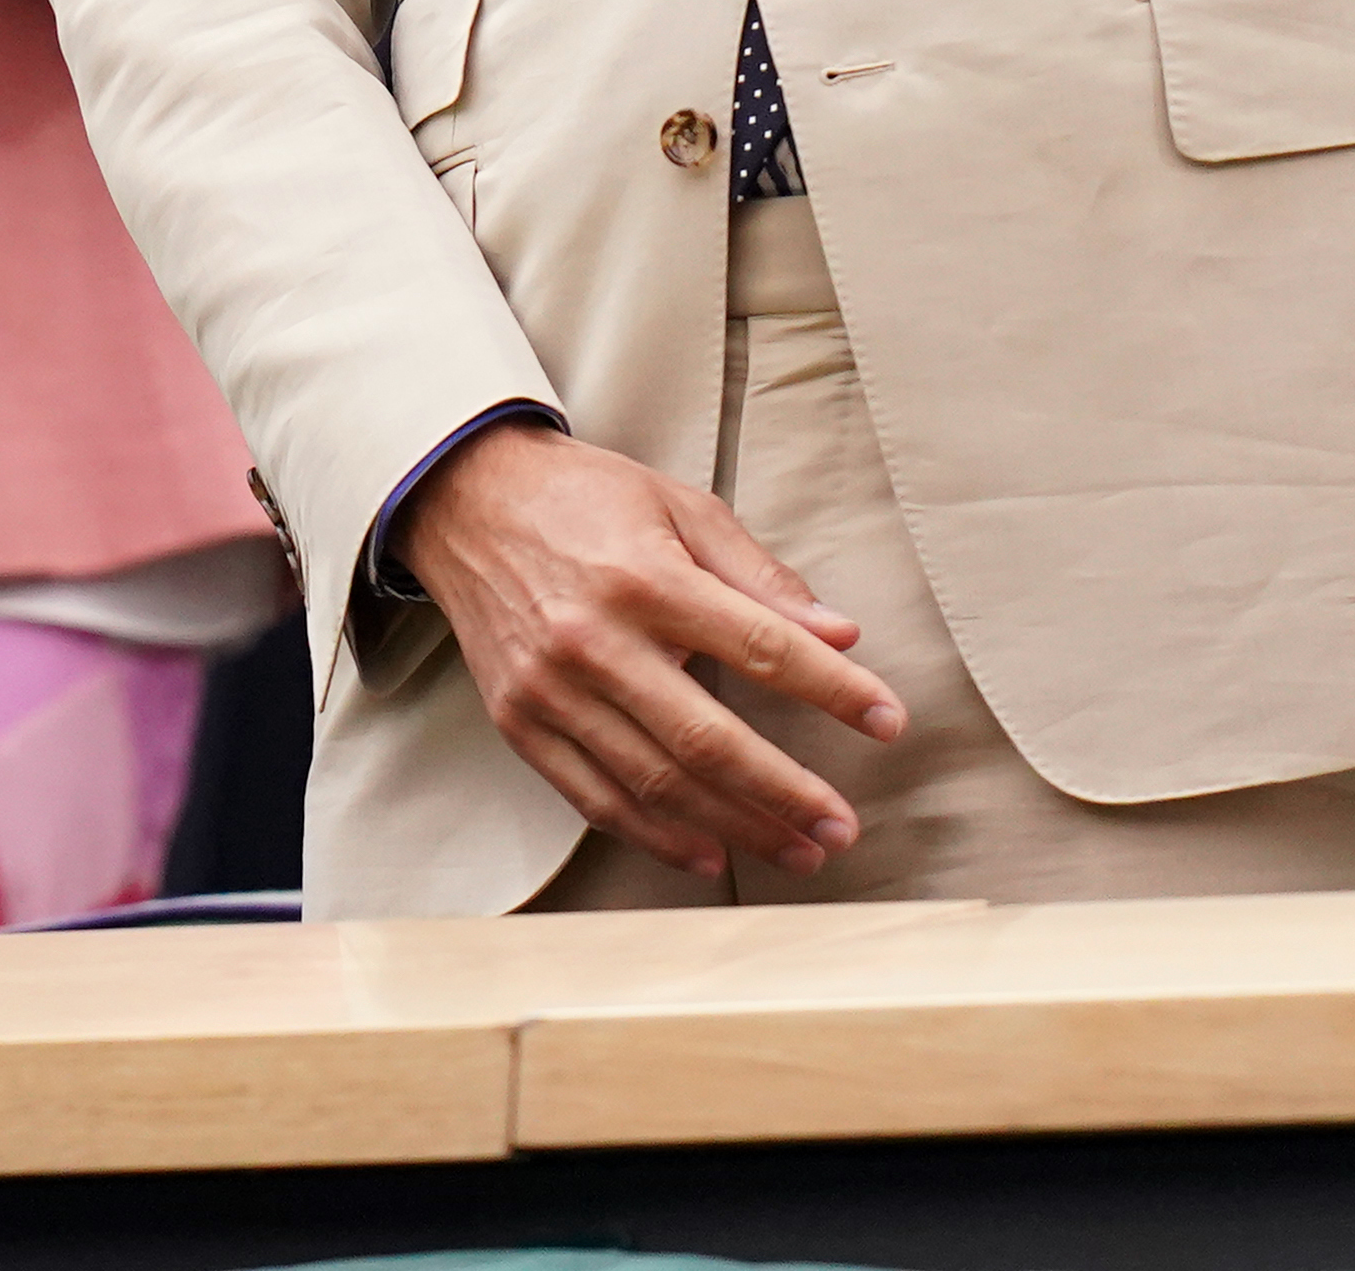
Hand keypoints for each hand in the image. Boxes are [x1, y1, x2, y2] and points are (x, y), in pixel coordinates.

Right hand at [398, 419, 905, 878]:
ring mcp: (551, 690)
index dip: (833, 690)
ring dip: (736, 827)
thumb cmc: (586, 499)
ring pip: (657, 782)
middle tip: (844, 825)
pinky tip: (710, 855)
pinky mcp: (521, 723)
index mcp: (645, 578)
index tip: (887, 720)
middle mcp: (594, 640)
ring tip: (798, 848)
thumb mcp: (681, 508)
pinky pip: (596, 799)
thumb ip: (760, 576)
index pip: (761, 646)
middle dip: (786, 791)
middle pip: (709, 738)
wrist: (467, 501)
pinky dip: (657, 837)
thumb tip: (841, 632)